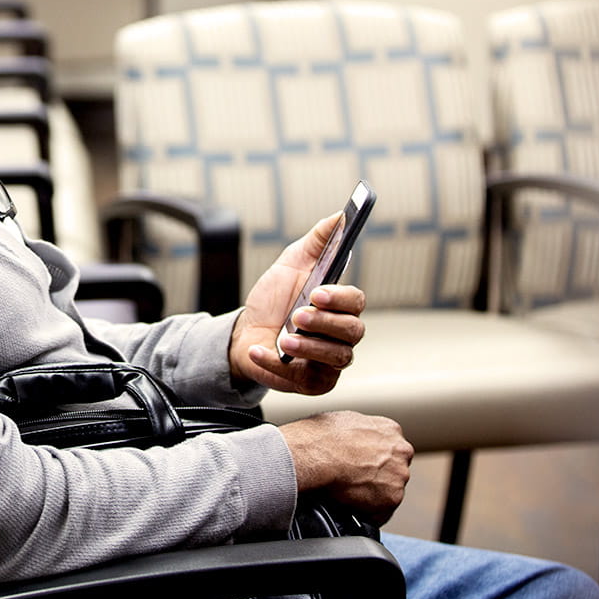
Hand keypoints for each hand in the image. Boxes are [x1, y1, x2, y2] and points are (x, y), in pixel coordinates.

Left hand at [228, 214, 366, 394]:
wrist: (243, 333)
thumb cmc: (273, 300)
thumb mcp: (291, 263)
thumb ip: (317, 241)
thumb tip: (339, 216)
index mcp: (339, 306)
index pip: (356, 302)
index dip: (340, 298)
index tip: (317, 292)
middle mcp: (340, 334)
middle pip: (352, 331)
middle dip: (325, 323)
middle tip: (297, 315)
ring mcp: (328, 361)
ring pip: (337, 357)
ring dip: (310, 347)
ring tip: (285, 339)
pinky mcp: (312, 383)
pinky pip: (308, 381)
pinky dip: (281, 367)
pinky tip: (264, 352)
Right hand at [278, 411, 413, 524]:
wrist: (317, 454)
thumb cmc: (322, 437)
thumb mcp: (343, 421)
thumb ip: (359, 432)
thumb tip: (350, 441)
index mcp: (390, 429)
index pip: (391, 449)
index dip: (375, 459)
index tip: (363, 465)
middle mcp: (401, 450)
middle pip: (394, 470)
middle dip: (379, 477)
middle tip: (355, 480)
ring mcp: (399, 474)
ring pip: (390, 491)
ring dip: (373, 495)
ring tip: (348, 494)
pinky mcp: (393, 497)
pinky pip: (381, 512)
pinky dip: (367, 513)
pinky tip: (350, 506)